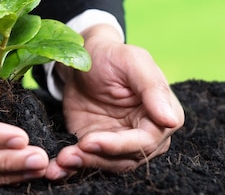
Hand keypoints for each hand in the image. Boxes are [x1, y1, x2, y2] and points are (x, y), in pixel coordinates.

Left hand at [44, 25, 183, 179]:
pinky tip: (54, 169)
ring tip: (60, 160)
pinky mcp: (94, 145)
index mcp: (162, 116)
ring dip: (82, 164)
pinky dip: (70, 167)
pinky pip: (86, 160)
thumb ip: (153, 87)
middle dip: (96, 158)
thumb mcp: (133, 61)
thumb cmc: (112, 55)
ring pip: (105, 164)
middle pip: (124, 158)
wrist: (81, 56)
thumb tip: (169, 120)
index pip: (146, 142)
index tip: (91, 141)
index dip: (118, 145)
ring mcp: (118, 142)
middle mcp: (143, 135)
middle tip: (68, 155)